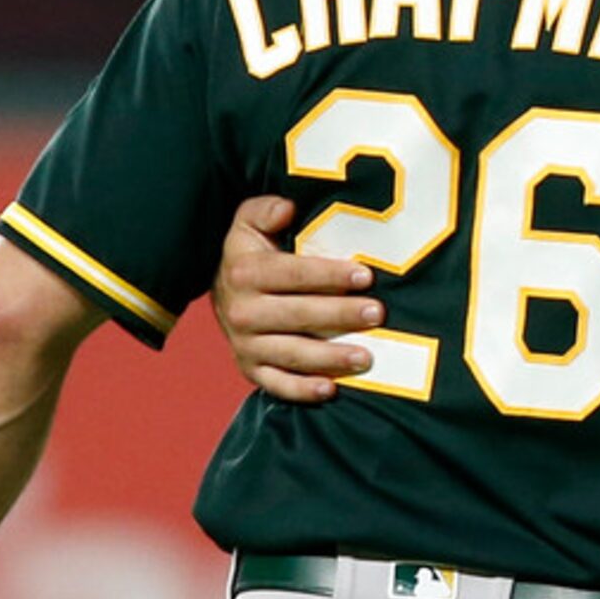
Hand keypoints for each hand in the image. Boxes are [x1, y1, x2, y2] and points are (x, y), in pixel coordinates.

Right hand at [212, 196, 383, 402]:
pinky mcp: (250, 369)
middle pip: (297, 315)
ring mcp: (245, 344)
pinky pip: (276, 384)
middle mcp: (241, 311)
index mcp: (244, 272)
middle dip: (340, 314)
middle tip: (377, 314)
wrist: (222, 291)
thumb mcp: (248, 222)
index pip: (292, 274)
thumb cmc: (250, 252)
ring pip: (291, 353)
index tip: (364, 275)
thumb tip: (286, 208)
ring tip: (366, 357)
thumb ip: (265, 211)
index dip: (329, 274)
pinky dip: (302, 390)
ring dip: (330, 358)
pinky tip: (331, 389)